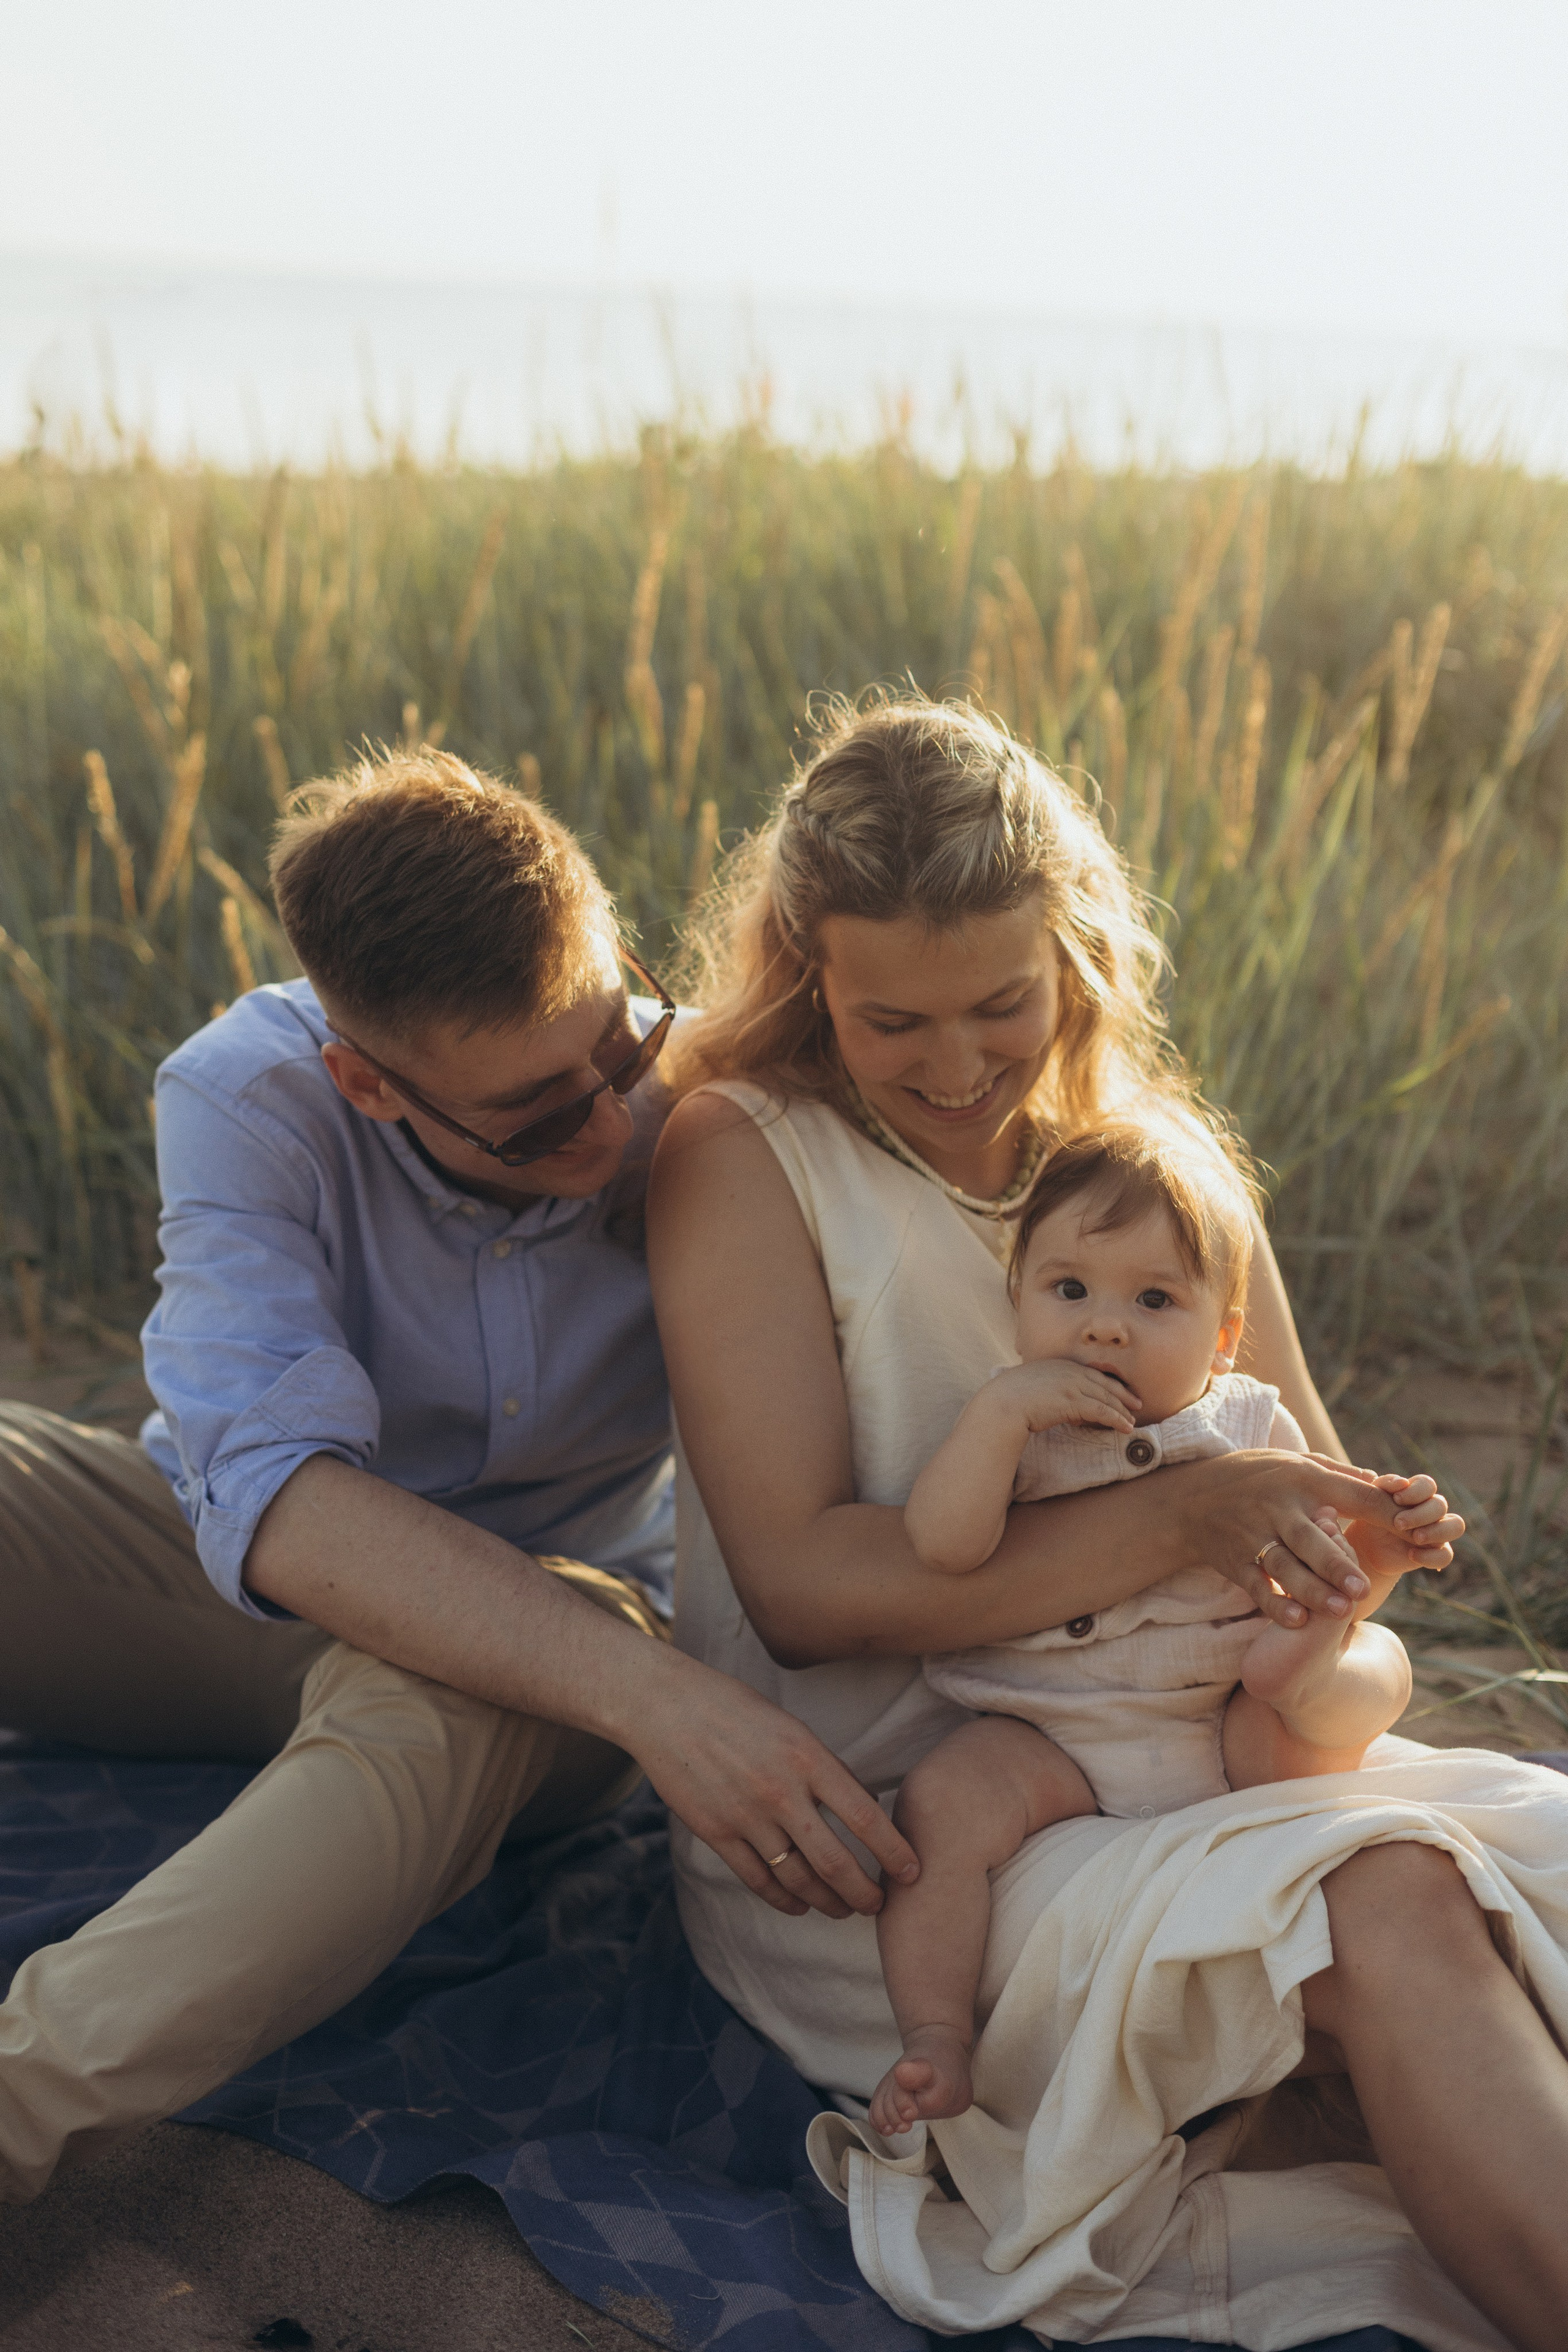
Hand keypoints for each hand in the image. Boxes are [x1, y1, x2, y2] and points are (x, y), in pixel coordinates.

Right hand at [629, 1651, 919, 1920]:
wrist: (665, 1706)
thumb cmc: (734, 1708)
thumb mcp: (791, 1728)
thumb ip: (825, 1768)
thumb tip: (864, 1807)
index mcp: (807, 1756)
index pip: (865, 1817)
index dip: (893, 1852)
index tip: (912, 1872)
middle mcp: (780, 1790)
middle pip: (835, 1862)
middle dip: (864, 1893)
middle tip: (878, 1906)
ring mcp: (746, 1815)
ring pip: (797, 1878)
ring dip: (826, 1902)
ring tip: (843, 1910)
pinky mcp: (716, 1833)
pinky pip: (758, 1879)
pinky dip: (783, 1900)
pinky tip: (798, 1906)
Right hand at [992, 1359, 1139, 1435]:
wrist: (1003, 1402)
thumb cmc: (1010, 1397)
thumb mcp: (1033, 1386)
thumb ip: (1050, 1389)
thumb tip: (1059, 1404)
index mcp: (1060, 1364)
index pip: (1093, 1374)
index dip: (1110, 1383)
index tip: (1121, 1391)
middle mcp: (1069, 1371)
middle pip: (1105, 1383)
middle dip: (1123, 1395)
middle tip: (1137, 1404)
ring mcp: (1072, 1385)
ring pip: (1106, 1398)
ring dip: (1122, 1410)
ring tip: (1132, 1421)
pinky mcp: (1073, 1401)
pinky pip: (1101, 1410)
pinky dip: (1116, 1419)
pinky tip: (1125, 1427)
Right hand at [1182, 1448, 1425, 1628]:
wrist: (1190, 1498)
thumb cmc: (1255, 1478)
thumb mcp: (1293, 1463)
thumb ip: (1340, 1475)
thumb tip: (1385, 1483)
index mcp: (1302, 1479)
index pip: (1349, 1494)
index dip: (1382, 1511)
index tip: (1413, 1530)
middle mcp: (1278, 1507)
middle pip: (1310, 1539)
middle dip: (1336, 1565)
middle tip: (1364, 1591)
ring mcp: (1253, 1535)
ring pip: (1285, 1566)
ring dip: (1312, 1590)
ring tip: (1342, 1611)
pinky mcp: (1234, 1561)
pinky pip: (1256, 1586)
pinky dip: (1275, 1604)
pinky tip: (1297, 1620)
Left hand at [1351, 1471, 1462, 1575]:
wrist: (1366, 1545)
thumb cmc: (1370, 1515)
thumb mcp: (1371, 1498)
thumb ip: (1384, 1486)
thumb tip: (1402, 1481)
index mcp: (1416, 1493)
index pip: (1428, 1484)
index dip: (1416, 1491)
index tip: (1396, 1499)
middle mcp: (1431, 1510)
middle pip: (1440, 1504)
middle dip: (1420, 1514)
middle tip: (1398, 1523)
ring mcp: (1436, 1532)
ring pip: (1456, 1526)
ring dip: (1437, 1531)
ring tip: (1415, 1537)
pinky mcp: (1434, 1553)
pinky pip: (1446, 1555)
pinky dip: (1431, 1556)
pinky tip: (1411, 1554)